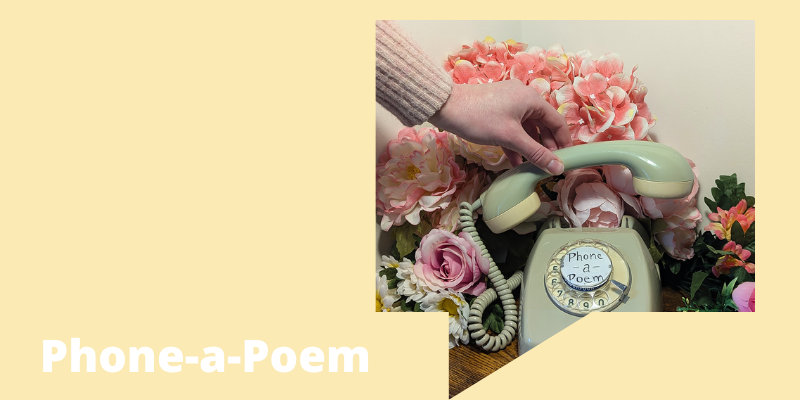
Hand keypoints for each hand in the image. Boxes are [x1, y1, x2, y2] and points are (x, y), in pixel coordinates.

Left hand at [429, 79, 571, 174]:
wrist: (446, 107)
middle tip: (549, 166)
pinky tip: (516, 162)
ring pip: (526, 128)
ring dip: (530, 147)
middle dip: (546, 146)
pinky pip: (512, 128)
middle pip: (542, 125)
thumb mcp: (510, 138)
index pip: (557, 122)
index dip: (563, 142)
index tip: (567, 160)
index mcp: (532, 99)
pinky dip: (516, 143)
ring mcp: (509, 103)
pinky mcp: (496, 110)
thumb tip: (557, 168)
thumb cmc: (479, 118)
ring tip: (534, 167)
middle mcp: (523, 98)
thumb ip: (535, 153)